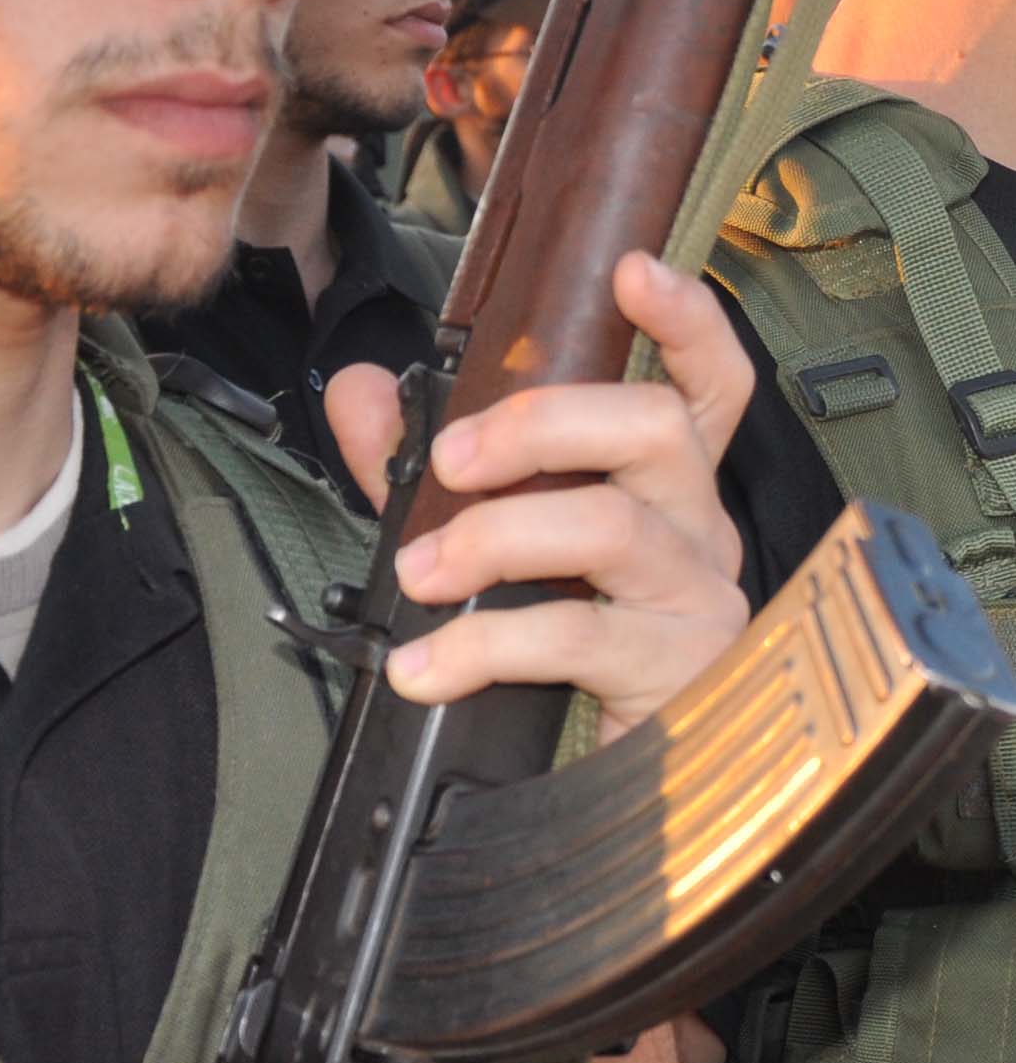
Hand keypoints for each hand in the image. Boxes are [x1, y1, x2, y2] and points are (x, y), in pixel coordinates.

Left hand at [328, 250, 750, 742]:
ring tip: (420, 574)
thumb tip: (356, 390)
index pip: (705, 382)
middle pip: (655, 427)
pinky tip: (425, 667)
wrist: (623, 792)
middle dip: (542, 423)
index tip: (634, 271)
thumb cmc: (563, 648)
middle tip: (449, 460)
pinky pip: (581, 638)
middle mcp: (698, 527)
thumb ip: (417, 464)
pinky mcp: (677, 673)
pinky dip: (483, 646)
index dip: (685, 319)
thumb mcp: (480, 541)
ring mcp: (698, 599)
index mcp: (663, 485)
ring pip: (612, 527)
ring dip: (496, 538)